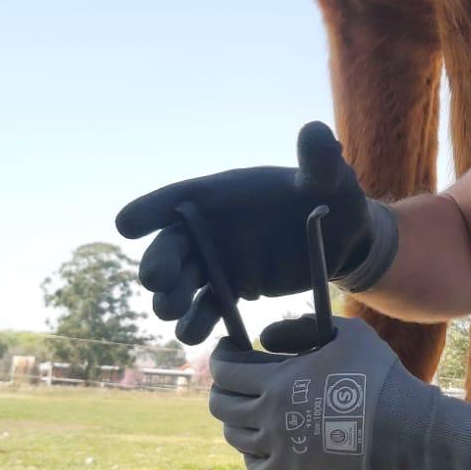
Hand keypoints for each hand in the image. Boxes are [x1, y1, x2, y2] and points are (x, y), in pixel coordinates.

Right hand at [115, 124, 396, 341]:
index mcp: (225, 194)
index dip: (152, 209)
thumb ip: (318, 161)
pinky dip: (199, 321)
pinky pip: (208, 307)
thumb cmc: (332, 197)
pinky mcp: (234, 290)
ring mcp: (220, 261)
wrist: (344, 237)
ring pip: (183, 282)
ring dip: (173, 299)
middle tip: (157, 283)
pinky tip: (194, 336)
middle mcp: (213, 227)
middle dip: (159, 263)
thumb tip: (315, 132)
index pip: (181, 198)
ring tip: (173, 315)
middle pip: (172, 245)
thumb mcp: (330, 178)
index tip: (125, 225)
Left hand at [209, 316, 470, 469]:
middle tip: (233, 378)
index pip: (226, 371)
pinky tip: (262, 442)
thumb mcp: (344, 333)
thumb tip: (266, 338)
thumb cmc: (376, 373)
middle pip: (222, 405)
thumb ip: (299, 329)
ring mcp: (281, 446)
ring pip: (235, 436)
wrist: (401, 424)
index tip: (227, 347)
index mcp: (277, 380)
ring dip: (235, 419)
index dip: (220, 356)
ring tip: (248, 408)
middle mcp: (270, 416)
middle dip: (221, 388)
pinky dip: (251, 454)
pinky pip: (256, 467)